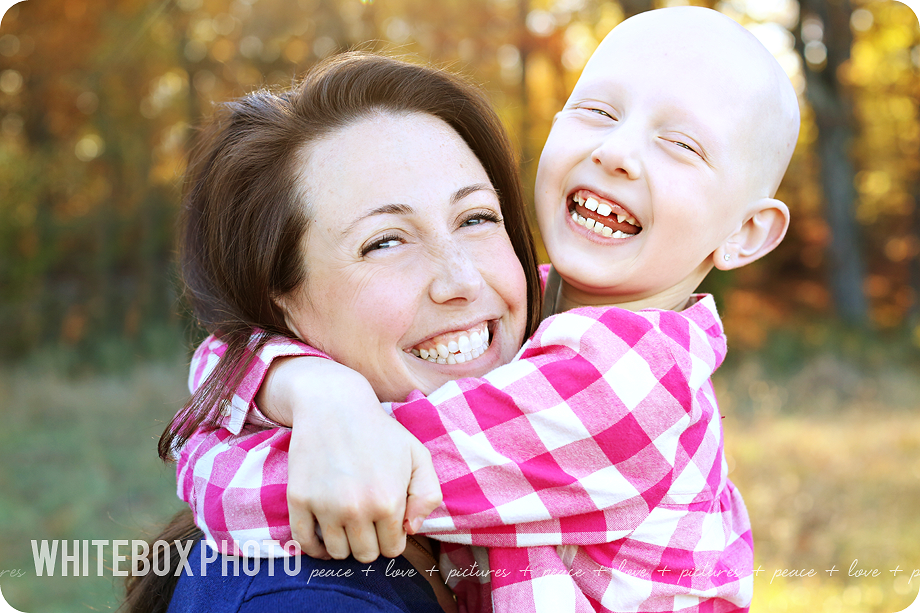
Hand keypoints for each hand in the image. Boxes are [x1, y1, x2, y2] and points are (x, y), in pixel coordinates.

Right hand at [261, 357, 442, 562]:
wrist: (334, 405)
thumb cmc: (380, 432)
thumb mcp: (418, 455)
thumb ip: (428, 494)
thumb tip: (410, 529)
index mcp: (389, 501)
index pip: (392, 548)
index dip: (392, 536)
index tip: (387, 520)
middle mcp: (357, 509)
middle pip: (365, 555)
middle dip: (370, 542)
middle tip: (368, 519)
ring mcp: (325, 506)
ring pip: (337, 553)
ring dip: (345, 543)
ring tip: (348, 522)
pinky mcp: (299, 500)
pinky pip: (304, 543)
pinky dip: (315, 546)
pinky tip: (324, 534)